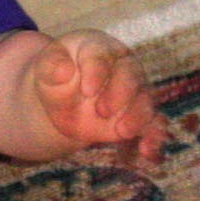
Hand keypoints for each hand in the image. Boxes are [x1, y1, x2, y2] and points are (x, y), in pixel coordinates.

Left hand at [33, 30, 167, 163]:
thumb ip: (52, 67)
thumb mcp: (46, 69)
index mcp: (98, 48)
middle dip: (120, 94)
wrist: (62, 101)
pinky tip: (146, 152)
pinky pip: (152, 125)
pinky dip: (152, 138)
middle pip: (130, 76)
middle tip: (102, 111)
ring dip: (137, 117)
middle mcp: (123, 66)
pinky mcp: (137, 115)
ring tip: (122, 132)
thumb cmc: (56, 77)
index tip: (87, 90)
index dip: (96, 72)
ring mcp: (134, 91)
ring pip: (144, 100)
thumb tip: (64, 71)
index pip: (101, 56)